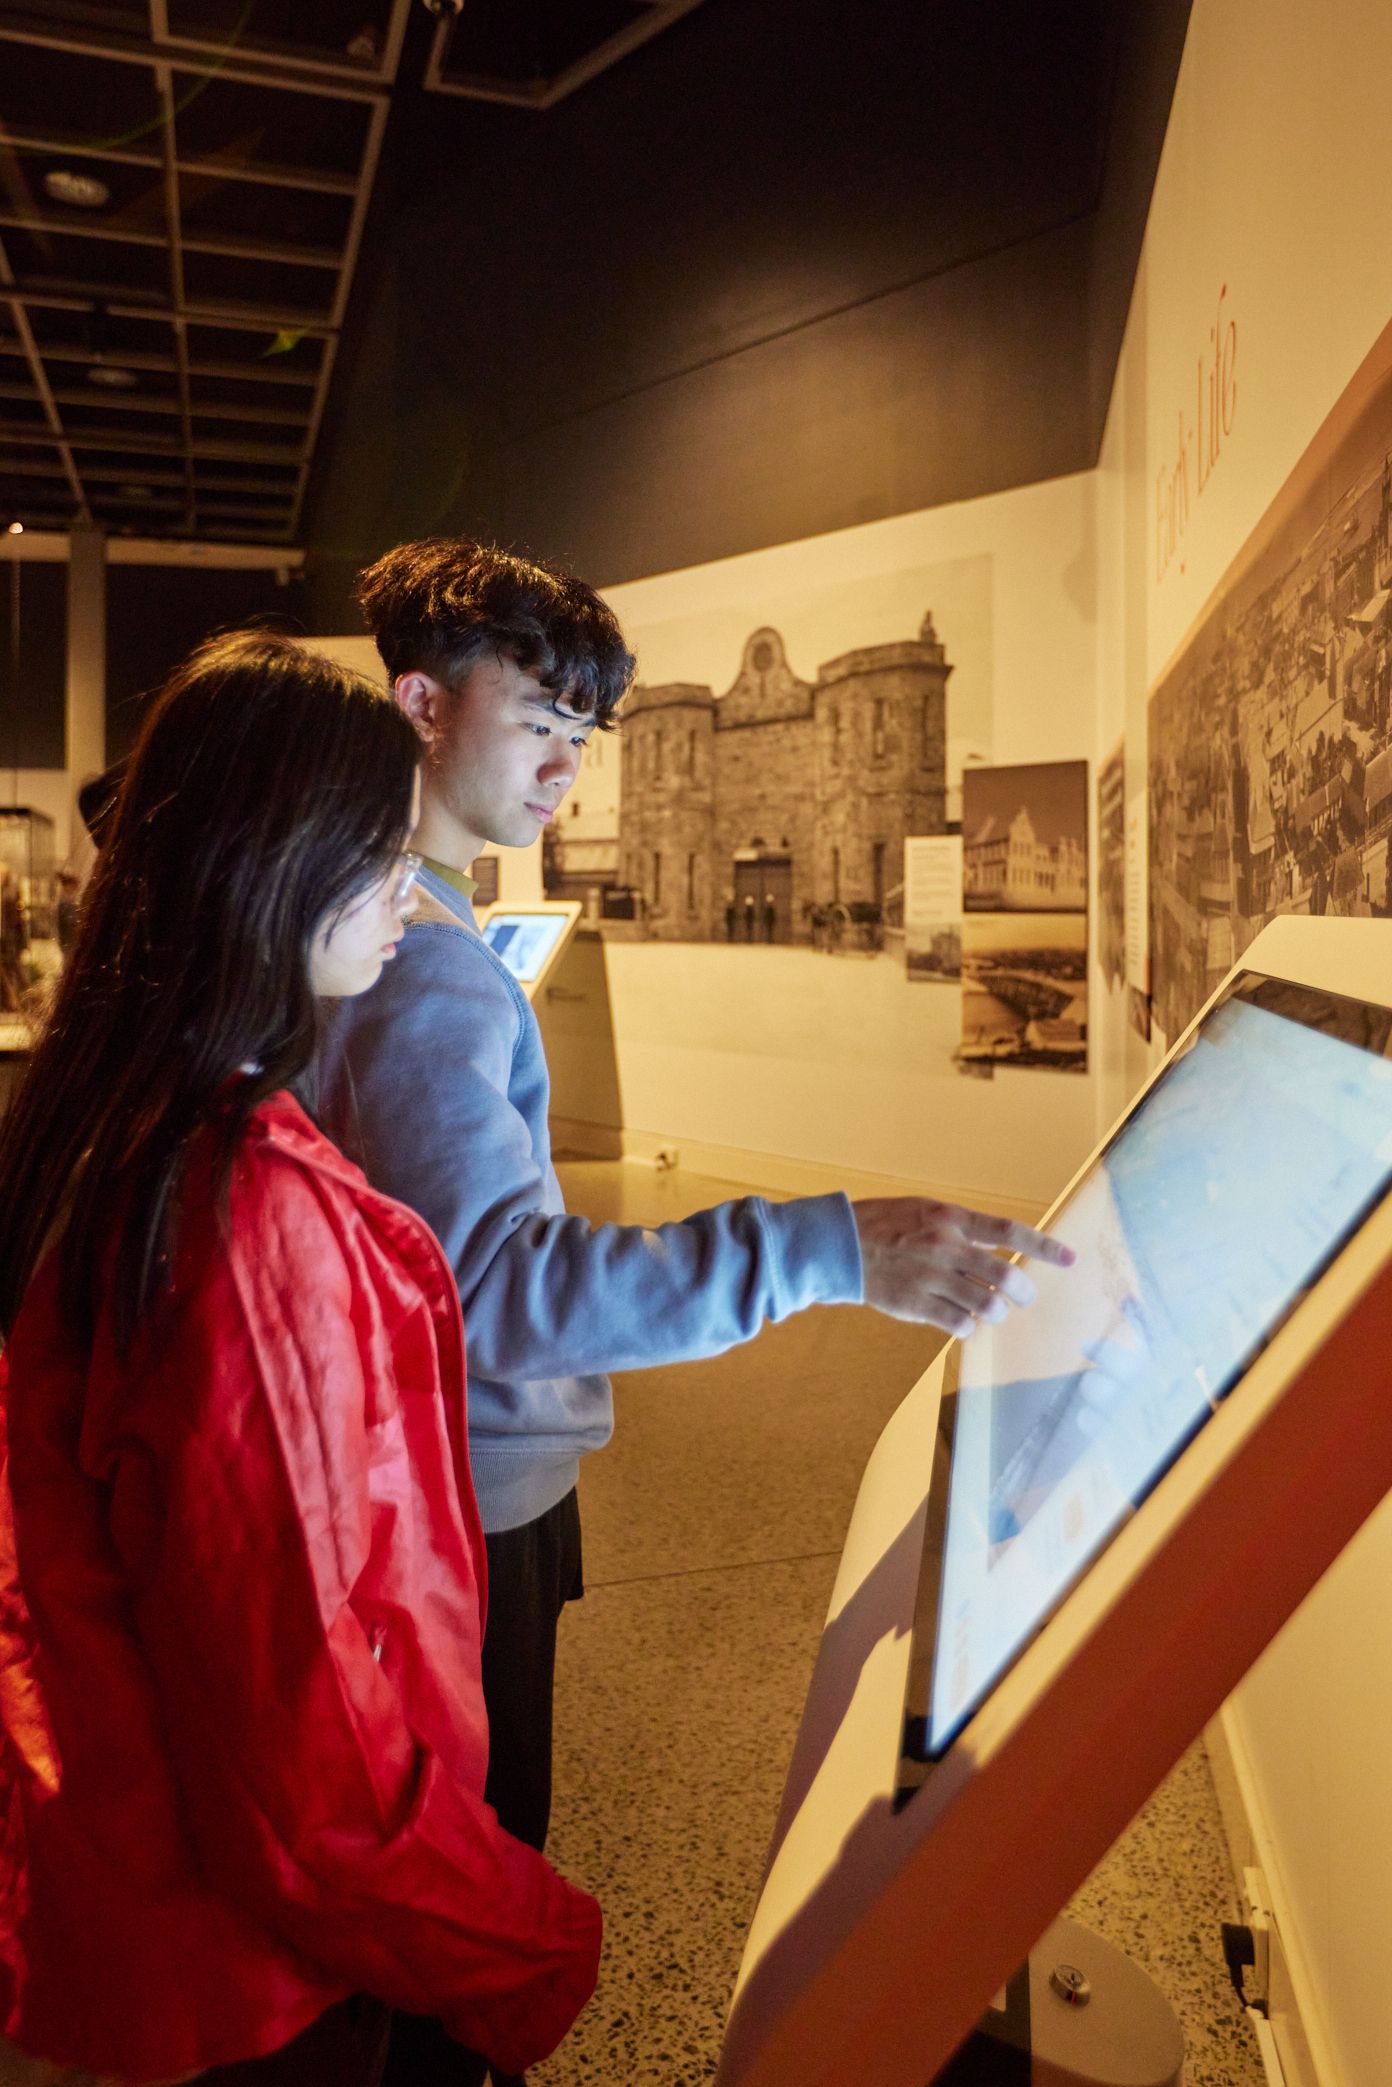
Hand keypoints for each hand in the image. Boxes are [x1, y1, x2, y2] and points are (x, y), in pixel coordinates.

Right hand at [851, 1197, 1074, 1336]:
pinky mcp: (916, 1305)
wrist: (838, 1245)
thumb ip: (961, 1228)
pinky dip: (967, 1327)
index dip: (1044, 1247)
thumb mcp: (924, 1212)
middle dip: (1022, 1293)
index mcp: (950, 1219)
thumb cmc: (883, 1225)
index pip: (1008, 1232)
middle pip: (1004, 1277)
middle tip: (1024, 1298)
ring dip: (995, 1313)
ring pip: (986, 1306)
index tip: (1070, 1259)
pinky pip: (959, 1325)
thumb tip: (999, 1248)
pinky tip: (960, 1321)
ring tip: (989, 1311)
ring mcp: (931, 1278)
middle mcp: (945, 1247)